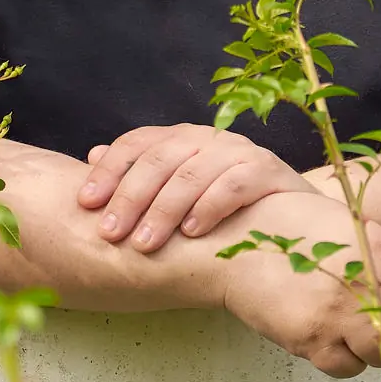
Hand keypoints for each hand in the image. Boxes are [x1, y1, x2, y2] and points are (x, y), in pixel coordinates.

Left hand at [79, 123, 317, 251]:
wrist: (295, 219)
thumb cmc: (226, 209)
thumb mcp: (179, 191)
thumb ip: (139, 174)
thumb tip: (92, 155)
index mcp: (182, 138)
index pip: (137, 143)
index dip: (109, 171)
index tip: (85, 203)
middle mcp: (209, 137)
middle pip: (160, 159)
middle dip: (129, 197)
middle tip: (110, 234)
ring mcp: (240, 151)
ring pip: (192, 172)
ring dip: (163, 210)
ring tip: (144, 244)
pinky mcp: (269, 170)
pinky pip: (234, 183)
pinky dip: (210, 205)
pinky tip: (192, 232)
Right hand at [212, 191, 380, 377]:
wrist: (234, 245)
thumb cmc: (287, 225)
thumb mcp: (342, 221)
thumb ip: (379, 248)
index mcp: (377, 244)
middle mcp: (364, 280)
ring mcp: (340, 314)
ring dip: (379, 344)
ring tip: (358, 326)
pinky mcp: (314, 341)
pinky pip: (350, 367)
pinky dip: (348, 359)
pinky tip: (333, 336)